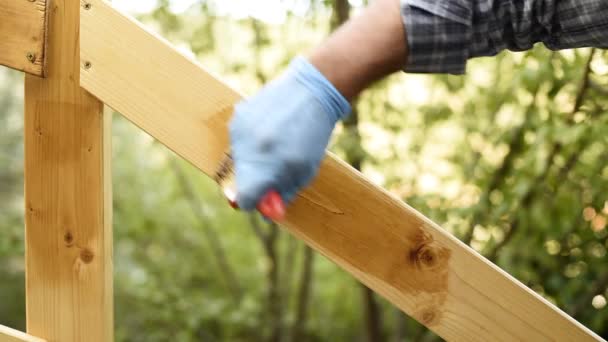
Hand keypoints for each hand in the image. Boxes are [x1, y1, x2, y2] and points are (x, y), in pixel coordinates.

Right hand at [229, 57, 350, 210]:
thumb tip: (265, 212)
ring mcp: (241, 131)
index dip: (254, 202)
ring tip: (276, 142)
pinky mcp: (237, 115)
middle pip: (240, 180)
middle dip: (255, 179)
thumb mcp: (305, 170)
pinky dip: (251, 140)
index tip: (264, 197)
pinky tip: (269, 128)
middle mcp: (250, 150)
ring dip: (253, 158)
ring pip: (238, 159)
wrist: (311, 89)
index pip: (244, 200)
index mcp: (268, 167)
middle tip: (276, 167)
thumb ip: (283, 192)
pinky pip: (238, 139)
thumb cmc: (312, 135)